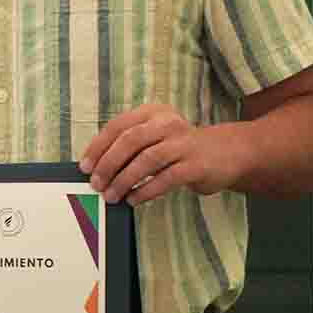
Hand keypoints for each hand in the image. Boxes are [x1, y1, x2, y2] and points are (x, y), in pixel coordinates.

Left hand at [79, 103, 248, 204]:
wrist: (228, 153)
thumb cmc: (181, 148)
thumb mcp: (156, 137)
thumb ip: (131, 146)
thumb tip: (96, 167)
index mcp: (153, 113)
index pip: (118, 126)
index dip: (98, 146)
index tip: (85, 166)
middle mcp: (167, 123)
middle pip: (130, 141)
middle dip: (108, 164)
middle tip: (96, 184)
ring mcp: (183, 143)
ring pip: (146, 160)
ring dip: (124, 180)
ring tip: (112, 196)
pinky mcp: (196, 165)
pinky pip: (165, 179)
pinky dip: (145, 190)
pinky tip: (133, 199)